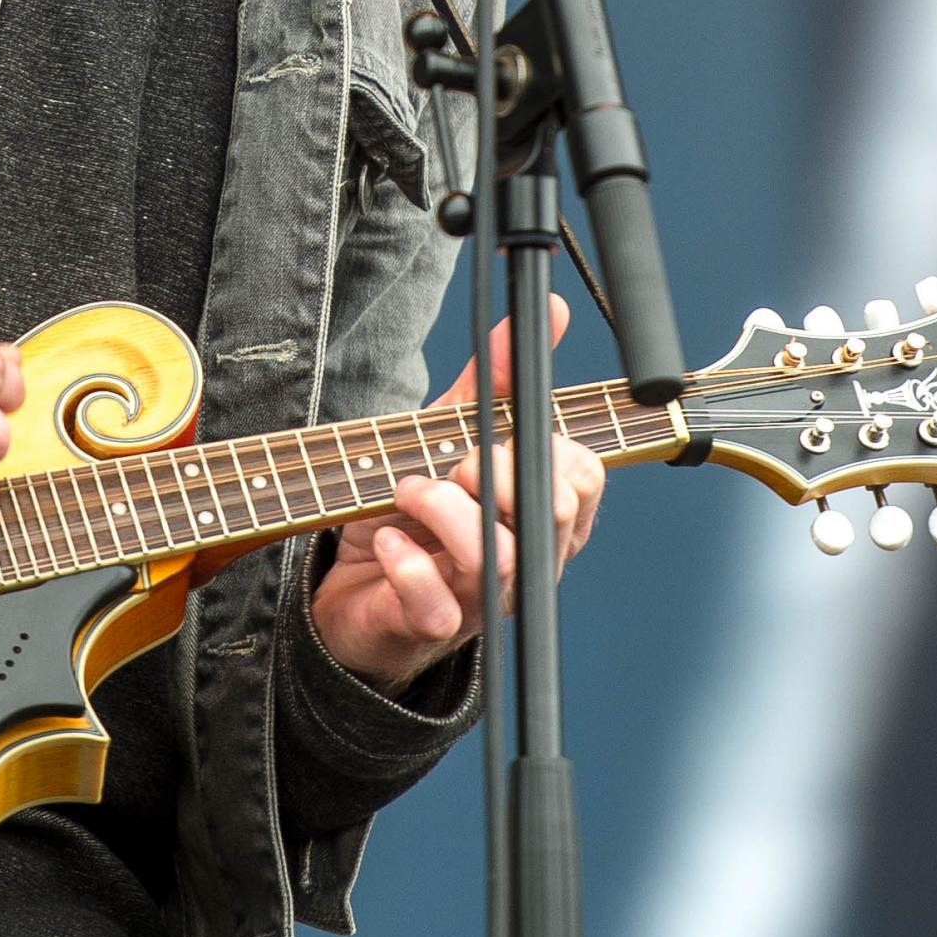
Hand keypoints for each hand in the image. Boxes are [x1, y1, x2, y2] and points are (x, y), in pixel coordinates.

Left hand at [307, 296, 600, 694]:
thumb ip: (496, 378)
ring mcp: (481, 599)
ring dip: (445, 507)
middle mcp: (524, 561)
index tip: (498, 432)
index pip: (584, 479)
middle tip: (453, 459)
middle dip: (501, 470)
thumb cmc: (417, 512)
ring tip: (407, 488)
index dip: (547, 445)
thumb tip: (548, 310)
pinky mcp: (429, 626)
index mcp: (539, 515)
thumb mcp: (451, 431)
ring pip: (496, 558)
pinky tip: (387, 539)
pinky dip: (406, 562)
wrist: (351, 588)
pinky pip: (435, 604)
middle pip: (553, 517)